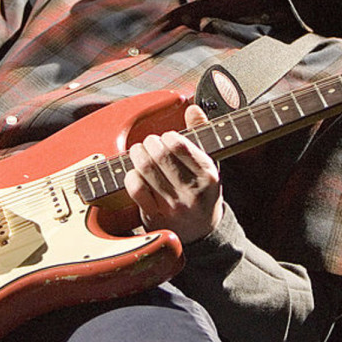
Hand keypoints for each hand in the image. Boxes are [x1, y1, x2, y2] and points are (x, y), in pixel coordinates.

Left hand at [124, 104, 222, 243]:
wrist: (201, 233)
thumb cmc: (203, 191)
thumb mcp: (210, 163)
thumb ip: (202, 133)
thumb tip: (193, 108)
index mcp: (208, 174)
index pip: (180, 145)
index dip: (168, 136)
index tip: (167, 138)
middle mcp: (191, 191)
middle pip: (159, 154)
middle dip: (150, 142)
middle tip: (150, 142)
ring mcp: (172, 205)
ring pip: (145, 168)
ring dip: (137, 154)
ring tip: (140, 152)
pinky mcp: (154, 216)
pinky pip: (135, 188)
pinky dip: (131, 175)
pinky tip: (135, 173)